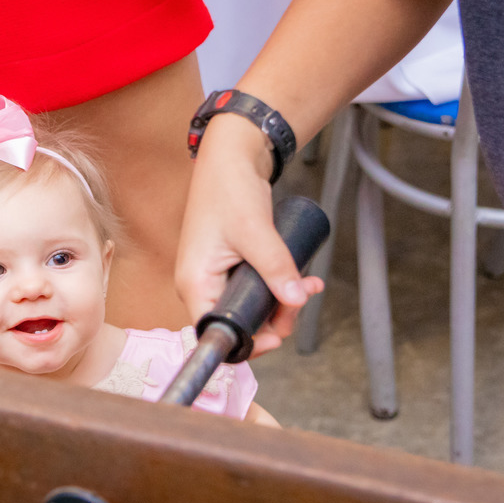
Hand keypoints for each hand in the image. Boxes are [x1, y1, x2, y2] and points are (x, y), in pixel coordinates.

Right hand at [175, 115, 321, 353]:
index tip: (278, 338)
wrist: (230, 159)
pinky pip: (256, 290)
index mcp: (195, 282)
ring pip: (251, 308)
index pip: (214, 332)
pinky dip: (280, 288)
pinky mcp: (230, 268)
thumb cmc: (228, 189)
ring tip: (308, 284)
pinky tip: (303, 280)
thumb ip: (276, 267)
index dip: (246, 343)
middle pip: (238, 323)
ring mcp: (216, 277)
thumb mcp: (255, 231)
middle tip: (301, 299)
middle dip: (275, 318)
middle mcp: (201, 285)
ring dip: (283, 303)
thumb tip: (295, 301)